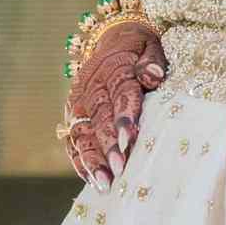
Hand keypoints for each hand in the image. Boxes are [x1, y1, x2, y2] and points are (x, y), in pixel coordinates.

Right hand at [65, 20, 167, 186]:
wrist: (112, 41)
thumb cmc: (139, 49)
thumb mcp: (150, 45)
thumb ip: (152, 61)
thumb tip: (153, 75)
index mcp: (113, 67)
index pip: (120, 92)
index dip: (124, 115)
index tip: (130, 138)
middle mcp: (91, 88)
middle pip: (99, 118)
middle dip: (108, 145)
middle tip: (120, 168)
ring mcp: (78, 104)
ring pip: (82, 134)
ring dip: (93, 160)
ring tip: (105, 183)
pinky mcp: (72, 118)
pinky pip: (73, 142)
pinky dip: (81, 162)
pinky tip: (93, 181)